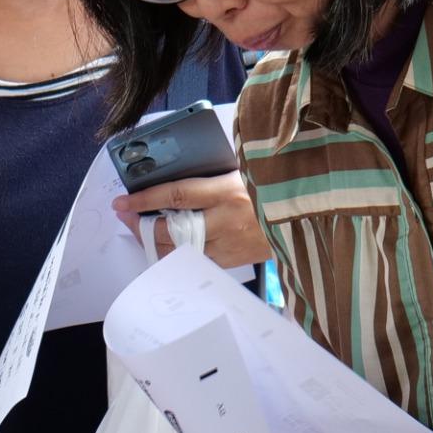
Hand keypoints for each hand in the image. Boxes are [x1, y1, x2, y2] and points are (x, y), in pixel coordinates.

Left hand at [113, 171, 272, 268]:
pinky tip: (165, 245)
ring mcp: (230, 245)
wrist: (309, 215)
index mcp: (229, 191)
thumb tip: (173, 173)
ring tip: (140, 230)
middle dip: (142, 225)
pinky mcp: (233, 261)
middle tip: (126, 216)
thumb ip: (213, 175)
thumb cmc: (274, 186)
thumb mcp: (245, 170)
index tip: (123, 201)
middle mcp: (227, 221)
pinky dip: (176, 254)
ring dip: (154, 242)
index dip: (145, 199)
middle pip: (171, 229)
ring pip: (178, 251)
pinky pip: (194, 260)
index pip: (176, 195)